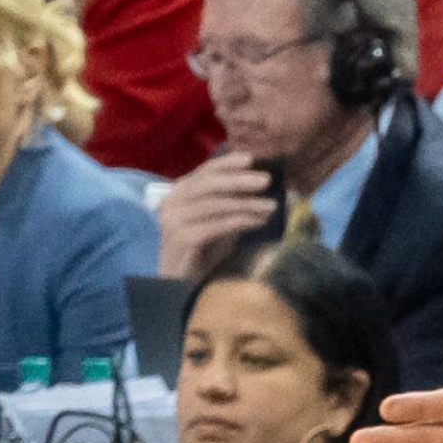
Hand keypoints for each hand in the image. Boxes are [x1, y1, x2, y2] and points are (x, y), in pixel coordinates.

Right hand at [157, 153, 276, 278]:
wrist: (179, 284)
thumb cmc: (201, 253)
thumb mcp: (218, 223)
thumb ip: (231, 205)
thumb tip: (260, 188)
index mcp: (178, 194)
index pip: (204, 171)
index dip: (227, 163)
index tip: (251, 158)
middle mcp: (171, 202)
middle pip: (208, 183)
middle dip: (239, 180)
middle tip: (266, 180)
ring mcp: (173, 220)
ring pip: (215, 204)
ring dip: (247, 203)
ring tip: (271, 206)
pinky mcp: (180, 238)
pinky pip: (217, 224)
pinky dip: (241, 220)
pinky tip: (259, 221)